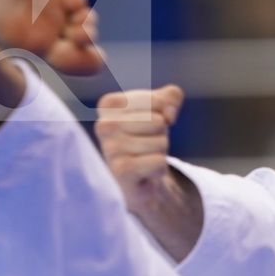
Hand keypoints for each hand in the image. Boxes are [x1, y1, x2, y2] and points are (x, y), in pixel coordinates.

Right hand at [95, 85, 201, 261]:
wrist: (136, 179)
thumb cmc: (144, 139)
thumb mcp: (160, 109)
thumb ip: (170, 97)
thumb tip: (169, 113)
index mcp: (109, 105)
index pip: (156, 100)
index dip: (163, 113)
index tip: (148, 125)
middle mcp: (103, 124)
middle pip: (159, 122)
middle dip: (160, 135)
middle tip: (145, 145)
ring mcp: (110, 148)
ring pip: (160, 142)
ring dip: (160, 152)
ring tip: (144, 158)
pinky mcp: (120, 170)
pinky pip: (159, 161)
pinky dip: (158, 168)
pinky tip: (144, 172)